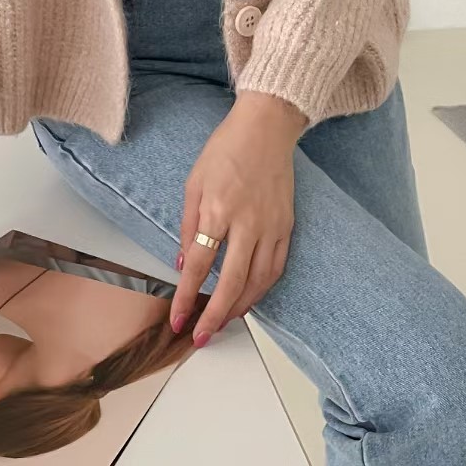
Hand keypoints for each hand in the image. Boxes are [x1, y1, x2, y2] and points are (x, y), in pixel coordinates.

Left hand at [170, 91, 305, 346]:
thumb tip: (185, 265)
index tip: (178, 319)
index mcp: (218, 210)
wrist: (266, 128)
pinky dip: (262, 289)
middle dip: (215, 316)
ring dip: (240, 308)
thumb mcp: (194, 183)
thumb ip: (188, 226)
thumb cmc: (225, 150)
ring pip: (258, 282)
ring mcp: (271, 226)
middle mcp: (247, 223)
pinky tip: (250, 298)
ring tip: (223, 323)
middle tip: (202, 336)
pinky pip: (276, 268)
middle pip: (232, 283)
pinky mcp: (287, 226)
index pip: (201, 266)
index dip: (186, 297)